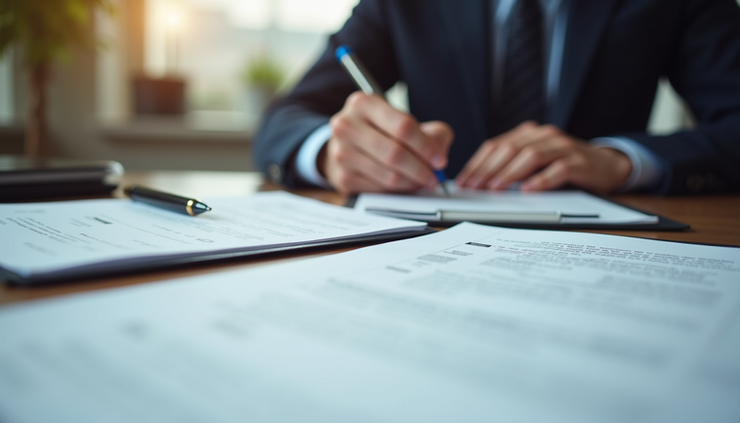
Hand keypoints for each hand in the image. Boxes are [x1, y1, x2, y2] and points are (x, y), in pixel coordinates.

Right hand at [319, 92, 453, 194]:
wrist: (345, 144)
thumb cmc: (379, 131)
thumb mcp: (402, 120)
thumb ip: (431, 133)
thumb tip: (439, 155)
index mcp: (364, 103)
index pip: (403, 126)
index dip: (426, 146)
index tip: (439, 160)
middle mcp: (347, 126)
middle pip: (394, 153)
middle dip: (421, 169)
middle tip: (434, 177)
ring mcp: (341, 152)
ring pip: (388, 175)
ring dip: (412, 183)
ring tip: (422, 181)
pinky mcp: (342, 177)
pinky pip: (379, 189)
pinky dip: (397, 191)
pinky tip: (404, 185)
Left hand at [456, 122, 631, 192]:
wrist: (607, 164)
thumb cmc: (564, 164)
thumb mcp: (535, 161)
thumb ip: (512, 165)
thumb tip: (479, 183)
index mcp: (529, 133)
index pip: (496, 145)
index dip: (478, 163)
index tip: (464, 181)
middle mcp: (545, 135)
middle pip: (510, 149)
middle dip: (488, 169)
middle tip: (475, 187)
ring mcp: (563, 147)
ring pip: (531, 156)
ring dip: (510, 173)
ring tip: (495, 188)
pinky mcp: (580, 162)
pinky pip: (558, 169)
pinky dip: (541, 180)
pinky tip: (528, 190)